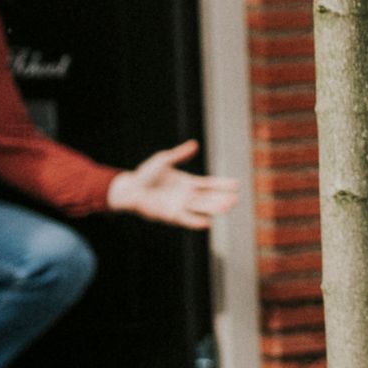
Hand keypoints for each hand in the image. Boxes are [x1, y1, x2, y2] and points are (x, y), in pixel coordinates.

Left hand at [109, 140, 241, 229]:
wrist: (130, 188)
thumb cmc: (146, 174)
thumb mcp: (163, 160)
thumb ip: (179, 154)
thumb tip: (195, 144)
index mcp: (188, 183)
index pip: (210, 184)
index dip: (223, 184)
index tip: (237, 184)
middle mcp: (187, 196)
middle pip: (209, 197)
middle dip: (222, 198)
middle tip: (236, 199)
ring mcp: (180, 206)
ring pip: (201, 208)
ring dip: (214, 209)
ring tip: (227, 207)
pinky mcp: (171, 215)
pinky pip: (187, 219)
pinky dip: (197, 221)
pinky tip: (208, 222)